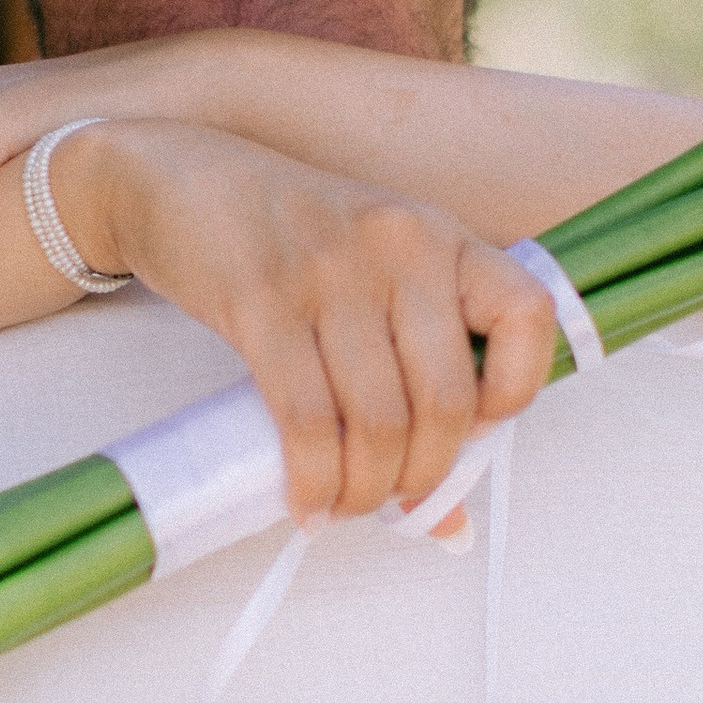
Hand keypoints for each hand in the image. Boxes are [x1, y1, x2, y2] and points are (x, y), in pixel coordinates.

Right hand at [59, 121, 559, 521]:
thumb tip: (449, 522)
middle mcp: (398, 247)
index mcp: (440, 238)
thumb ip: (412, 373)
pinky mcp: (260, 299)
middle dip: (426, 477)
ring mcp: (330, 271)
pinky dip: (312, 481)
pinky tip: (306, 499)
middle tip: (396, 502)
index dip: (514, 391)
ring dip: (364, 491)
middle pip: (446, 399)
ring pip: (377, 421)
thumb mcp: (366, 276)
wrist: (175, 180)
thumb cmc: (283, 239)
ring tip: (344, 507)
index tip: (474, 430)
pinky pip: (305, 419)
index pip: (527, 316)